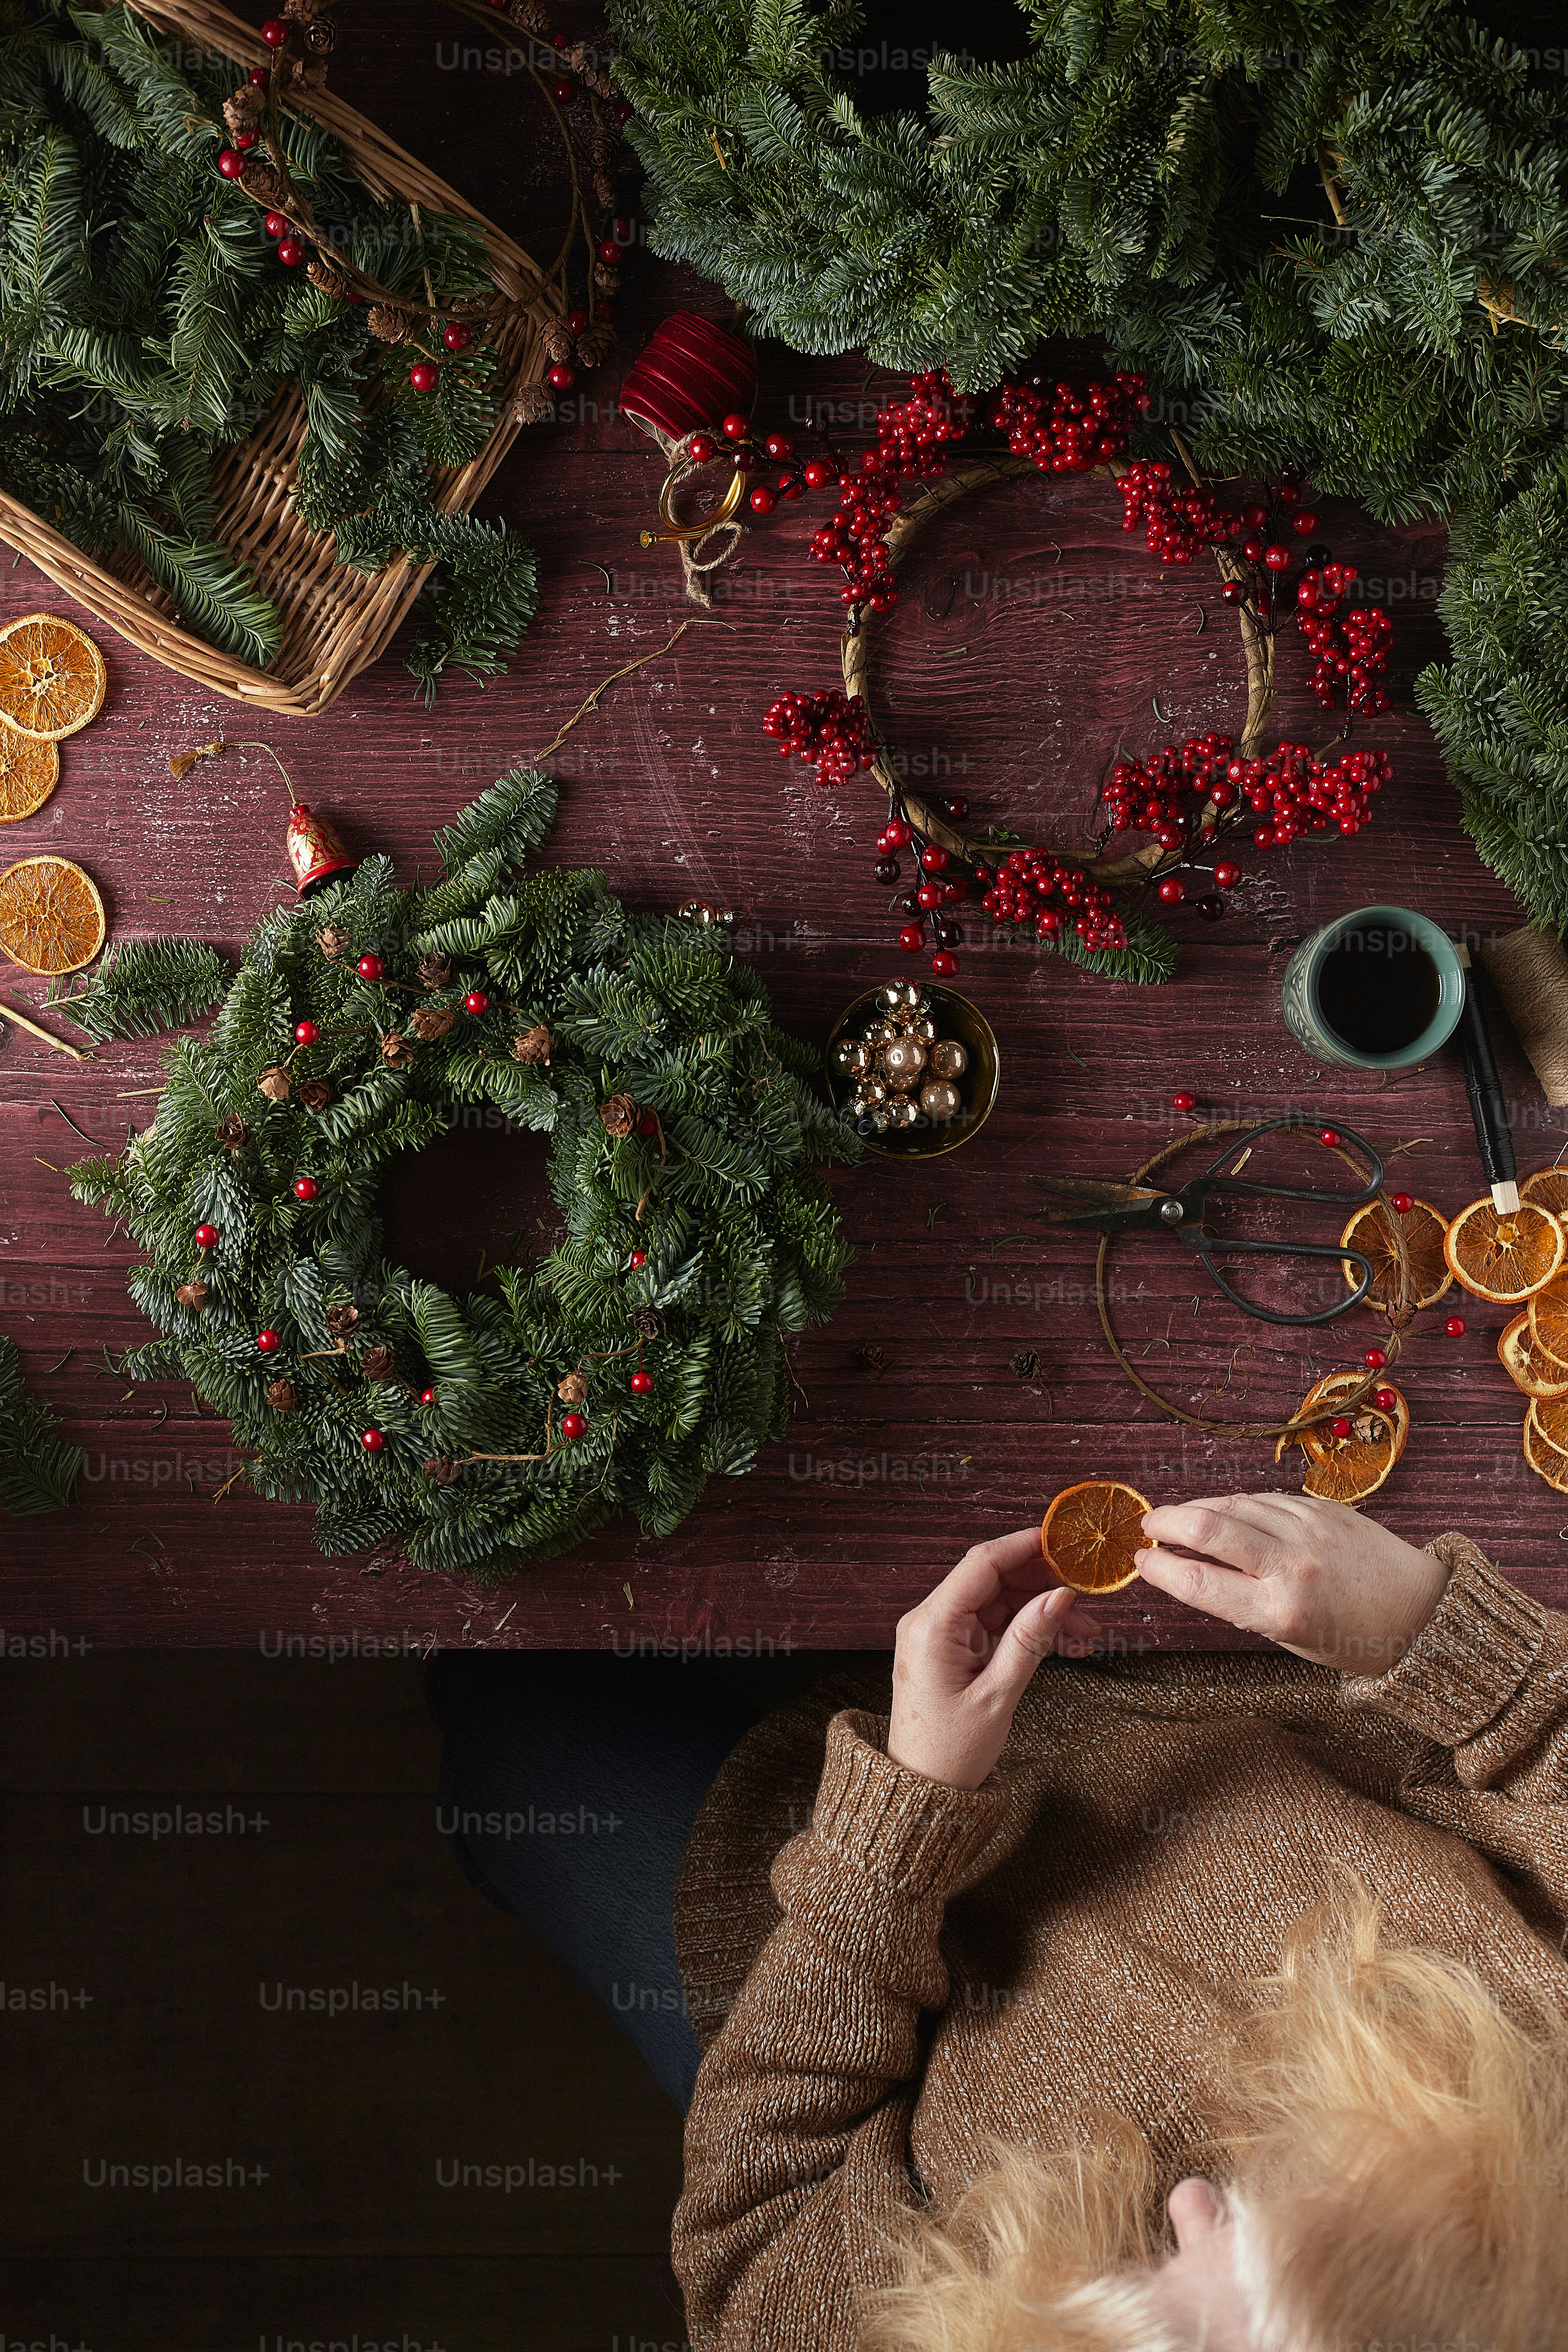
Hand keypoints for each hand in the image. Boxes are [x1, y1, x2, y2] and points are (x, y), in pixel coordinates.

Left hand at [887, 1529, 1105, 1789]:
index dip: (1023, 1545)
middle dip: (1042, 1582)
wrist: (921, 1790)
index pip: (981, 1564)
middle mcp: (930, 1621)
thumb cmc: (951, 1751)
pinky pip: (994, 1626)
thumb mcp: (997, 1695)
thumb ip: (1028, 1640)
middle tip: (1088, 1592)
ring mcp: (940, 1635)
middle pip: (992, 1579)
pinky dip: (1028, 1630)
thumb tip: (1060, 1595)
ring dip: (1042, 1610)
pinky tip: (1066, 1643)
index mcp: (932, 1625)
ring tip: (1087, 1630)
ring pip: (999, 1602)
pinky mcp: (951, 1650)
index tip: (1062, 1539)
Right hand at [1135, 1491, 1450, 1669]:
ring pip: (1235, 1504)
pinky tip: (1226, 1511)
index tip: (1140, 1561)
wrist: (1422, 1614)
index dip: (1157, 1568)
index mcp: (1280, 1611)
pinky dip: (1239, 1504)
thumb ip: (1242, 1602)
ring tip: (1179, 1516)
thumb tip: (1191, 1569)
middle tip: (1148, 1526)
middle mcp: (1292, 1566)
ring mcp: (1310, 1530)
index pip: (1196, 1580)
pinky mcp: (1324, 1509)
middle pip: (1208, 1527)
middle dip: (1166, 1522)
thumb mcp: (1290, 1637)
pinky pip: (1267, 1499)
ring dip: (1198, 1507)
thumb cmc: (1352, 1638)